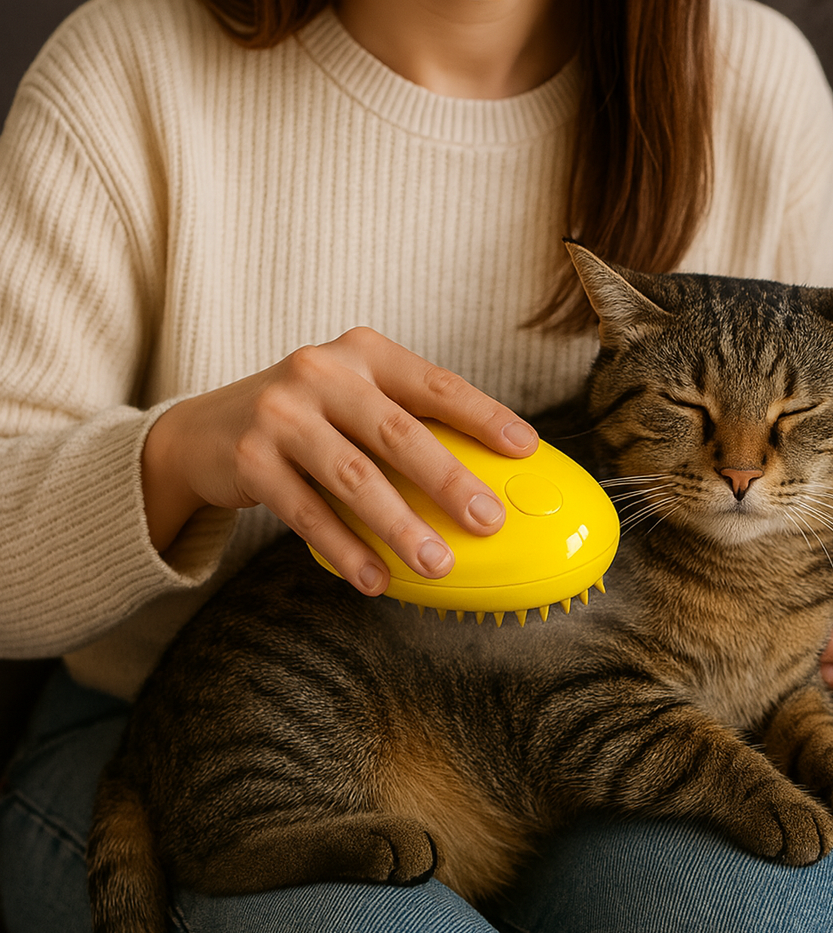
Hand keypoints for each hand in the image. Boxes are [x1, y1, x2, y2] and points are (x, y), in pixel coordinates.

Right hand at [141, 327, 537, 592]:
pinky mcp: (249, 457)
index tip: (527, 449)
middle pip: (397, 431)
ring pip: (353, 477)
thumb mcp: (353, 399)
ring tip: (436, 564)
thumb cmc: (307, 418)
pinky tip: (375, 579)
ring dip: (399, 526)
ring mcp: (281, 413)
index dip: (483, 415)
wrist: (206, 430)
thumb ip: (406, 421)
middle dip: (448, 480)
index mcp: (363, 353)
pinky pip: (306, 512)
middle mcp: (321, 372)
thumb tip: (488, 476)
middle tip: (488, 520)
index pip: (434, 383)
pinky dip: (344, 549)